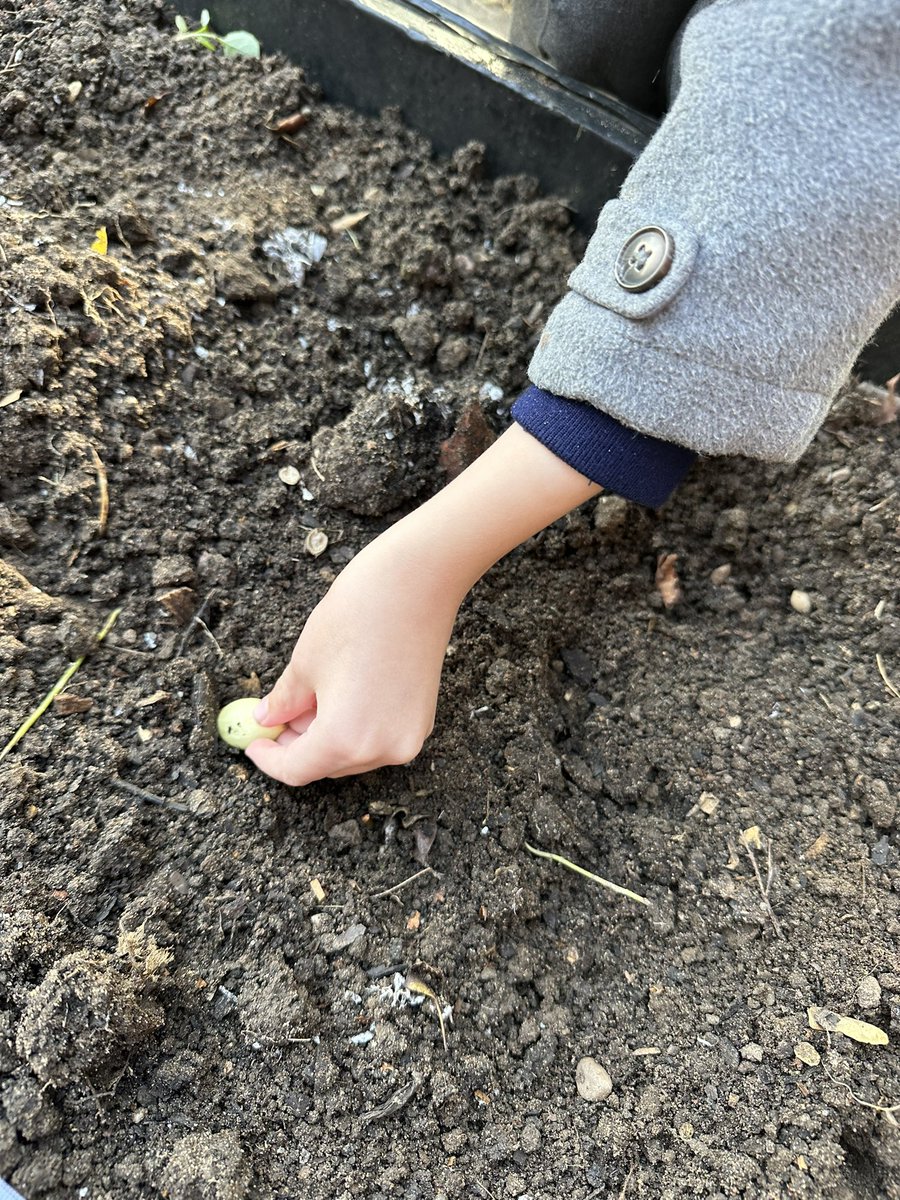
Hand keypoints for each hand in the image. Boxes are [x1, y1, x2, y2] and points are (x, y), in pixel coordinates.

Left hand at [246, 424, 599, 785]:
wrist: (418, 582)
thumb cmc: (359, 615)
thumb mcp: (306, 661)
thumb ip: (284, 701)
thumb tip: (267, 720)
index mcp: (346, 738)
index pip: (298, 770)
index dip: (269, 759)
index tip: (253, 744)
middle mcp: (383, 748)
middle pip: (328, 766)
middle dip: (298, 746)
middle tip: (275, 718)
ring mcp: (408, 737)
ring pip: (354, 754)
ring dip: (326, 737)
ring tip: (308, 700)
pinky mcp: (422, 720)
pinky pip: (378, 738)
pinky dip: (354, 728)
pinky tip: (339, 696)